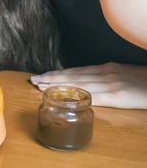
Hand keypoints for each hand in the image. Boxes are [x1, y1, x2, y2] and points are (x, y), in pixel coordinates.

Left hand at [31, 62, 146, 108]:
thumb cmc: (145, 80)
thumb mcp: (123, 73)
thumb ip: (106, 76)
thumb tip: (89, 80)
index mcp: (106, 68)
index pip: (76, 71)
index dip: (58, 74)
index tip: (42, 75)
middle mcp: (105, 74)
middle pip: (73, 77)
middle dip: (52, 79)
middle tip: (33, 80)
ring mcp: (111, 84)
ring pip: (79, 85)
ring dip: (58, 86)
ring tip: (41, 86)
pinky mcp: (119, 96)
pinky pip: (95, 97)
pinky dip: (78, 97)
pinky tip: (65, 99)